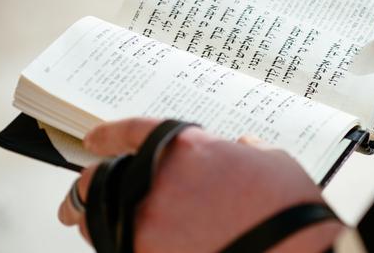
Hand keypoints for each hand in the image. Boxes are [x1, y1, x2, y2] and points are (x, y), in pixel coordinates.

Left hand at [58, 118, 341, 251]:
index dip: (110, 133)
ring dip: (92, 220)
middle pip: (100, 178)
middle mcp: (160, 182)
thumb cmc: (290, 208)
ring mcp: (151, 225)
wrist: (297, 252)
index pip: (135, 132)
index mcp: (188, 148)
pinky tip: (122, 244)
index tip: (94, 139)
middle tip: (76, 195)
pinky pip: (119, 249)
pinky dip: (116, 245)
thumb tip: (240, 150)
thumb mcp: (272, 162)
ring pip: (99, 220)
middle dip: (83, 187)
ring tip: (88, 224)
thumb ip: (245, 151)